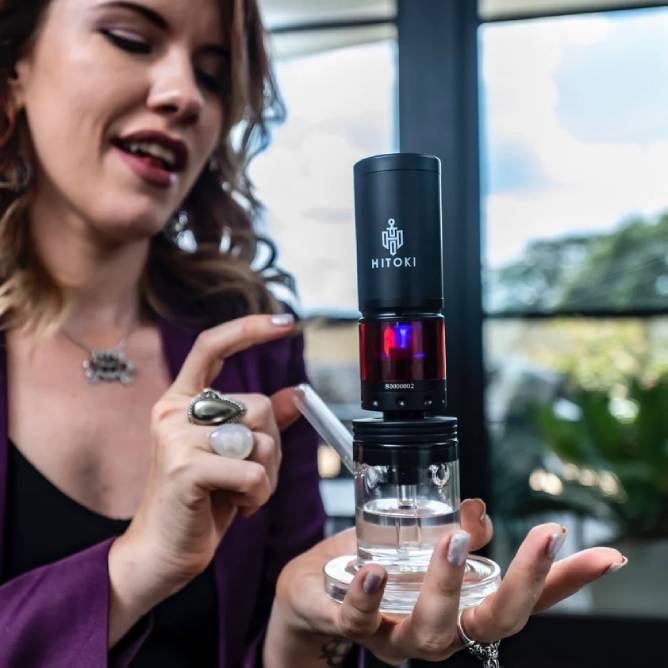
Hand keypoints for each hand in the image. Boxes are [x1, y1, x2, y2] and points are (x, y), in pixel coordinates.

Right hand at [110, 314, 299, 616]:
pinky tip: (237, 507)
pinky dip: (258, 496)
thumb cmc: (200, 502)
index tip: (285, 322)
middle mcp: (173, 412)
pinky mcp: (185, 468)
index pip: (211, 347)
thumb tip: (296, 394)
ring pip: (260, 440)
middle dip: (272, 447)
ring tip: (240, 495)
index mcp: (181, 402)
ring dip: (267, 475)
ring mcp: (176, 438)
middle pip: (258, 406)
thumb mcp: (233, 455)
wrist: (162, 551)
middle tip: (253, 478)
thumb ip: (259, 423)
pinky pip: (253, 472)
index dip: (248, 329)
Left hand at [267, 499, 625, 665]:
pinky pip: (360, 621)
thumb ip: (459, 534)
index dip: (565, 582)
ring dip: (447, 585)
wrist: (311, 593)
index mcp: (461, 607)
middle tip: (543, 538)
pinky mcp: (349, 623)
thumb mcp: (421, 545)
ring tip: (454, 542)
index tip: (604, 556)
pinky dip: (369, 598)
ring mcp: (394, 633)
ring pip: (431, 630)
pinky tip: (375, 571)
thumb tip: (481, 511)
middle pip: (493, 622)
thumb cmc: (375, 569)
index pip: (523, 600)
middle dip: (523, 583)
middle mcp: (438, 629)